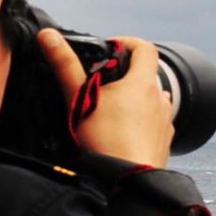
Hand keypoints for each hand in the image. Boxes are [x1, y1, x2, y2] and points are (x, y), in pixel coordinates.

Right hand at [37, 28, 174, 167]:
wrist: (127, 179)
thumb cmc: (105, 140)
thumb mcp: (79, 99)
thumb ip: (65, 66)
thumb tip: (50, 37)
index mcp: (142, 83)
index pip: (145, 49)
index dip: (129, 43)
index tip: (113, 48)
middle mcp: (160, 100)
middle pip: (148, 76)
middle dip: (126, 75)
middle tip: (103, 84)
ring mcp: (166, 121)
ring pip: (153, 100)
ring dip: (135, 99)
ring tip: (111, 110)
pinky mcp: (165, 141)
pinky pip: (155, 123)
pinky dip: (142, 121)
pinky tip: (124, 131)